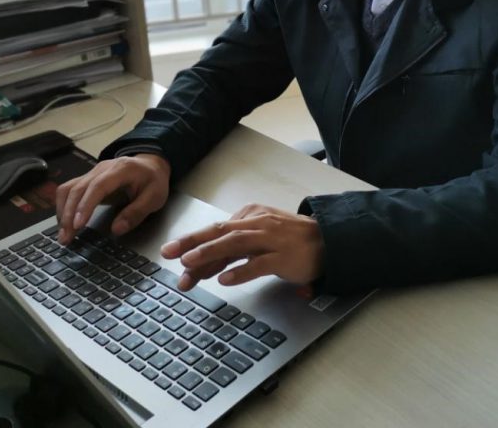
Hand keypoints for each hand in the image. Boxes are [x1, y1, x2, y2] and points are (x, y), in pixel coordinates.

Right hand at [54, 153, 170, 244]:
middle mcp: (102, 169)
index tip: (78, 225)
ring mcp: (92, 173)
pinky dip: (63, 207)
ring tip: (64, 235)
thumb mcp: (154, 197)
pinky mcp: (87, 179)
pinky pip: (69, 190)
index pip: (98, 186)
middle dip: (69, 214)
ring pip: (69, 189)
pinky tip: (65, 223)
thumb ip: (136, 212)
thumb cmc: (153, 181)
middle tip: (66, 238)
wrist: (150, 164)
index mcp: (121, 170)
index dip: (85, 205)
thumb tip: (117, 229)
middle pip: (78, 188)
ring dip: (63, 212)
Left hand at [161, 203, 323, 290]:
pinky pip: (259, 264)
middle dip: (191, 242)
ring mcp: (272, 239)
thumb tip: (205, 265)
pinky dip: (240, 272)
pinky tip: (225, 280)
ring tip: (189, 263)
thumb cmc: (292, 241)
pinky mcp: (284, 257)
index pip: (216, 231)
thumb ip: (235, 249)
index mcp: (250, 217)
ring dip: (210, 253)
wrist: (329, 241)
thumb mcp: (260, 237)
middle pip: (219, 232)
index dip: (192, 243)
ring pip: (235, 244)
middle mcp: (258, 224)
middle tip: (168, 252)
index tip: (171, 256)